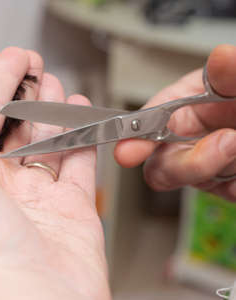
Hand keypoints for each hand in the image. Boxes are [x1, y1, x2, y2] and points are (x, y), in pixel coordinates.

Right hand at [114, 45, 235, 200]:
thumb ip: (234, 75)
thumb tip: (221, 58)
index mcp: (192, 104)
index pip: (153, 120)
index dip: (136, 135)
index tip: (128, 150)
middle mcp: (196, 136)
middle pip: (162, 162)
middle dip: (190, 160)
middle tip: (227, 144)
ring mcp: (213, 164)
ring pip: (192, 180)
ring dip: (217, 166)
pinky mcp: (230, 186)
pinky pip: (225, 190)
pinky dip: (234, 179)